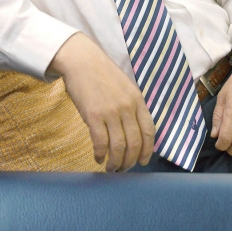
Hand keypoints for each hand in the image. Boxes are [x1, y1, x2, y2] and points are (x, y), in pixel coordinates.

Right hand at [49, 33, 154, 171]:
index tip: (142, 161)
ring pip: (119, 147)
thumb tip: (134, 130)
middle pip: (135, 143)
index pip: (149, 131)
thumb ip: (132, 106)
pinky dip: (100, 154)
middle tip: (124, 169)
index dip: (147, 150)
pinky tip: (98, 158)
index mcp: (138, 100)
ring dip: (116, 163)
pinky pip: (101, 142)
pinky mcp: (93, 115)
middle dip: (130, 161)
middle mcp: (127, 107)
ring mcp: (111, 112)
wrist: (82, 61)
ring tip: (111, 168)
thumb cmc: (102, 74)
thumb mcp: (125, 87)